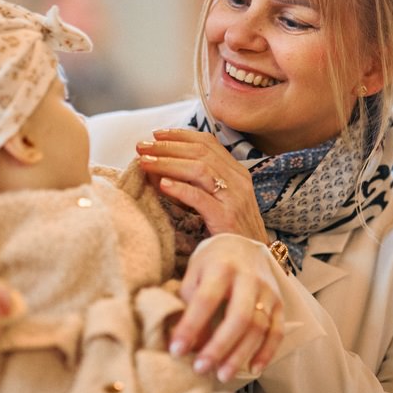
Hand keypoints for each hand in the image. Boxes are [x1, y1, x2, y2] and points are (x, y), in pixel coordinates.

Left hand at [136, 128, 267, 242]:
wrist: (251, 258)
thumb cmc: (230, 230)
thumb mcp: (217, 200)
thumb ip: (197, 183)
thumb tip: (161, 168)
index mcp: (236, 172)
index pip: (208, 143)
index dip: (180, 135)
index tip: (156, 134)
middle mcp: (238, 180)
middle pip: (200, 153)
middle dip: (167, 147)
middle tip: (141, 146)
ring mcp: (234, 198)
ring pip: (199, 170)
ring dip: (168, 163)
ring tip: (145, 162)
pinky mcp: (226, 217)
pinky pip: (200, 198)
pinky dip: (179, 189)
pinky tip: (161, 185)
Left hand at [170, 234, 283, 381]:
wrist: (242, 243)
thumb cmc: (211, 263)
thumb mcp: (194, 273)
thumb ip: (188, 304)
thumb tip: (186, 344)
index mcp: (221, 267)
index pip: (205, 300)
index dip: (190, 327)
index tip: (176, 350)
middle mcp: (249, 278)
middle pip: (238, 317)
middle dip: (219, 347)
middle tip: (201, 369)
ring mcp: (267, 291)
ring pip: (258, 328)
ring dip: (240, 355)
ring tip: (221, 375)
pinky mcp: (280, 303)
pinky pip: (276, 331)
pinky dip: (266, 353)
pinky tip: (253, 369)